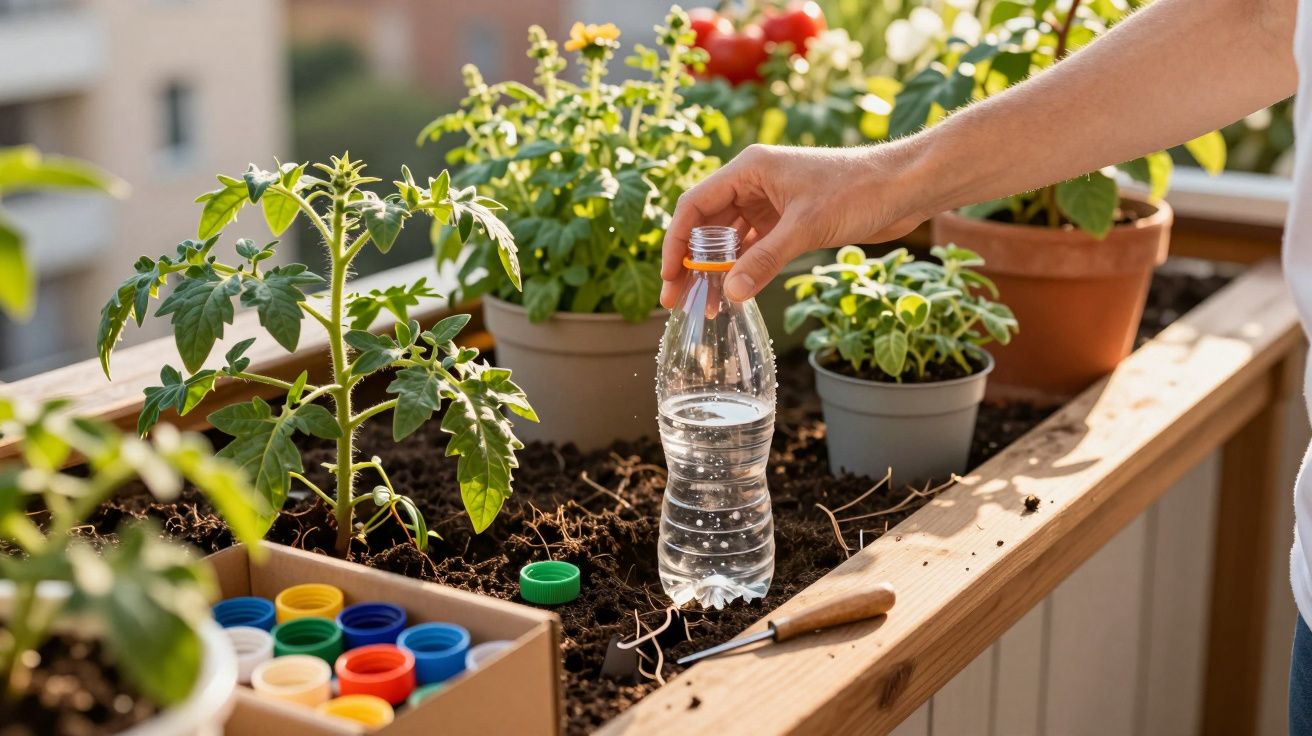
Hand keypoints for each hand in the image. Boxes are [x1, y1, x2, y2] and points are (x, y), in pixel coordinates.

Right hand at [660, 143, 927, 306]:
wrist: (904, 187)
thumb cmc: (859, 190)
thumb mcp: (806, 227)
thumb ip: (765, 260)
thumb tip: (731, 294)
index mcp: (749, 169)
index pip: (695, 206)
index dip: (676, 243)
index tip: (670, 277)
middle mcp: (754, 183)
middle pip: (707, 225)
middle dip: (692, 264)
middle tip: (678, 301)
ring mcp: (771, 202)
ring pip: (730, 240)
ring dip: (717, 272)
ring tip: (707, 307)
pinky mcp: (789, 220)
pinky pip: (755, 247)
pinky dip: (744, 270)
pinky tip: (736, 295)